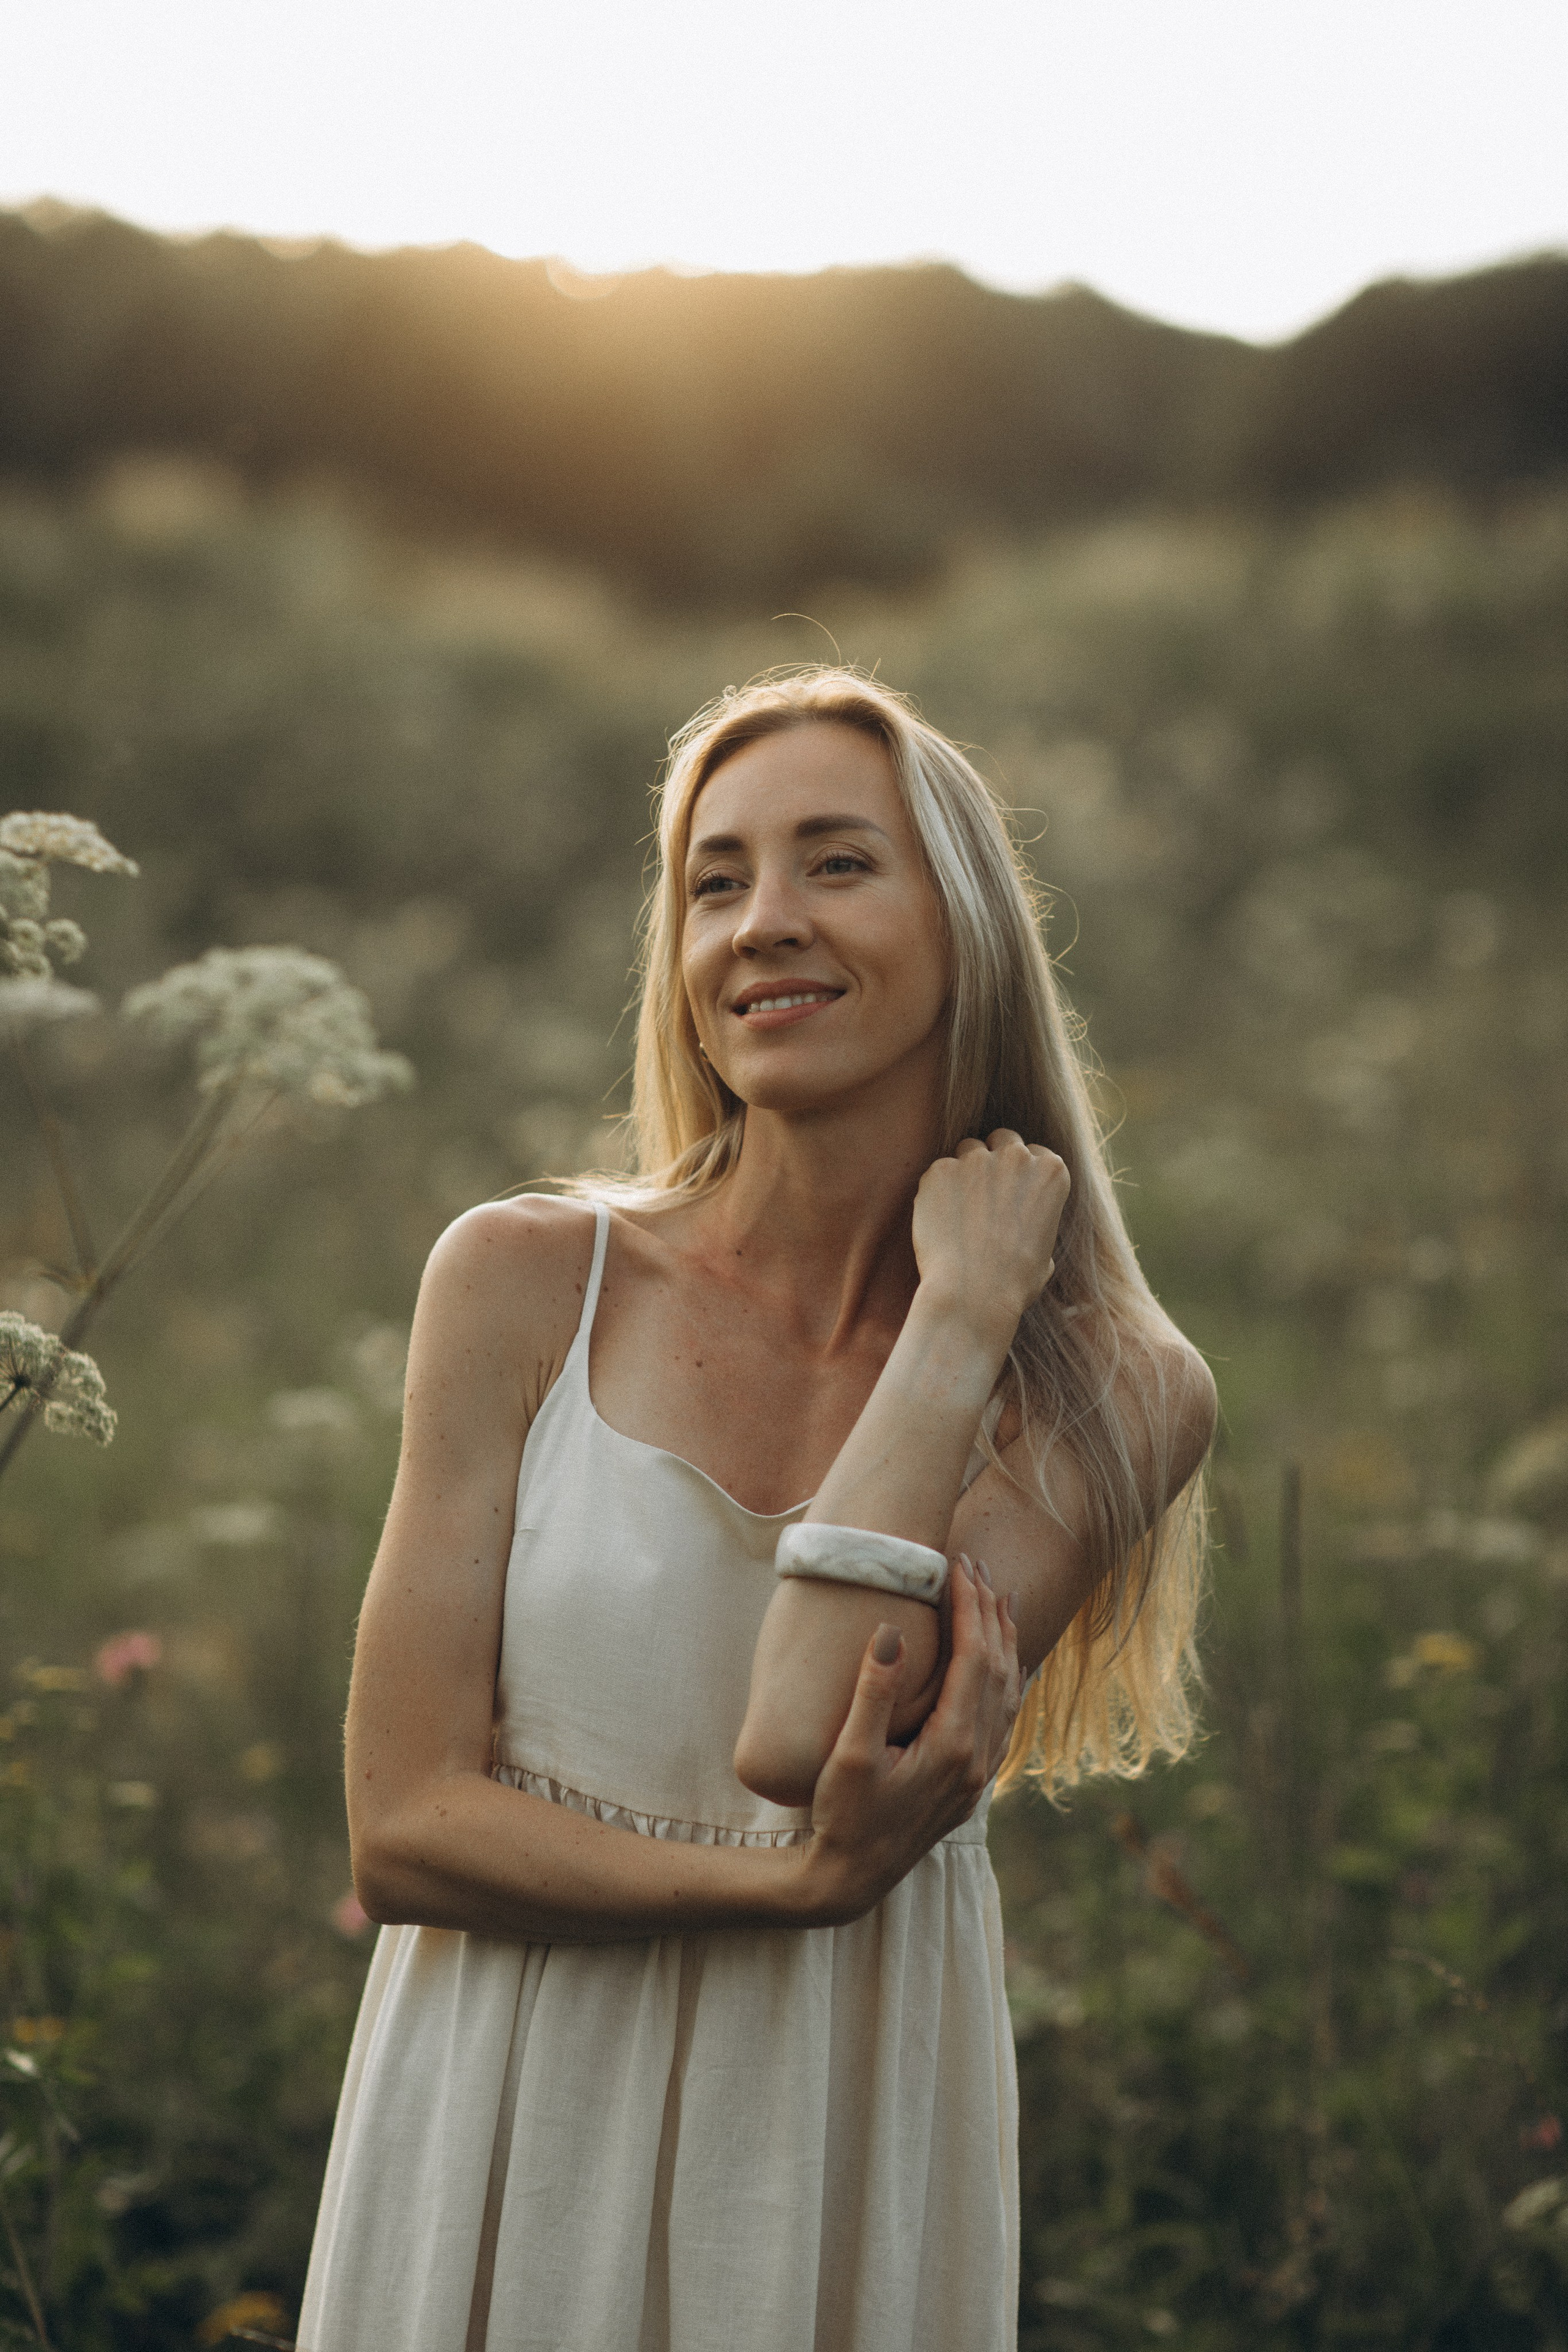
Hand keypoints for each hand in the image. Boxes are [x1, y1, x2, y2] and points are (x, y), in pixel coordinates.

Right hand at [798, 1556, 1021, 1925]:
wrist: (853, 1878)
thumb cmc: (843, 1815)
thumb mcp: (848, 1755)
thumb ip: (873, 1693)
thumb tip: (892, 1631)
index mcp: (952, 1745)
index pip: (974, 1659)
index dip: (969, 1608)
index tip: (957, 1566)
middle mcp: (977, 1758)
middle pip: (998, 1669)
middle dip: (990, 1613)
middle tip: (976, 1566)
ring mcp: (979, 1772)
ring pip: (1008, 1692)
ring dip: (1005, 1641)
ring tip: (998, 1597)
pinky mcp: (971, 1781)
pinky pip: (1004, 1717)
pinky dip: (1009, 1679)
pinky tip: (1008, 1663)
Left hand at [911, 1129, 1068, 1344]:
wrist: (973, 1295)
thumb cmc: (1014, 1284)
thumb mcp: (1046, 1253)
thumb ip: (1037, 1222)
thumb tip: (1027, 1226)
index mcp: (1052, 1172)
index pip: (1034, 1153)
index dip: (1021, 1173)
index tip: (1011, 1194)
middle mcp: (1017, 1157)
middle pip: (1003, 1140)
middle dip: (994, 1160)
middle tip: (983, 1195)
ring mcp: (976, 1160)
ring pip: (968, 1149)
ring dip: (965, 1171)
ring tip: (960, 1210)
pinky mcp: (940, 1170)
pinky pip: (938, 1171)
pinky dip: (937, 1190)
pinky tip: (940, 1221)